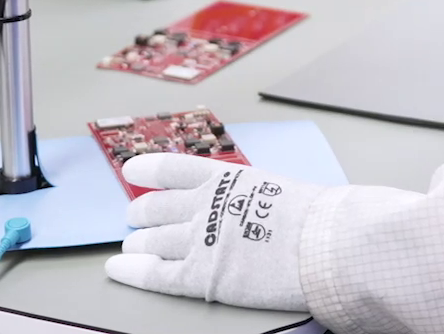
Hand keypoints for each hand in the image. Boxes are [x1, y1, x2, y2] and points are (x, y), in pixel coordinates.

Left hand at [105, 153, 328, 311]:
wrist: (325, 245)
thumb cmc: (313, 218)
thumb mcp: (273, 187)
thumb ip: (246, 194)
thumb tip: (241, 204)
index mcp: (224, 178)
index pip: (172, 167)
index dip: (146, 167)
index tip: (132, 169)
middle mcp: (204, 204)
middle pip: (155, 207)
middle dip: (141, 213)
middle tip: (136, 218)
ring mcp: (199, 240)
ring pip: (151, 240)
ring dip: (138, 243)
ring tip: (133, 247)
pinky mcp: (201, 276)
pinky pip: (155, 274)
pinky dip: (132, 271)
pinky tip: (118, 269)